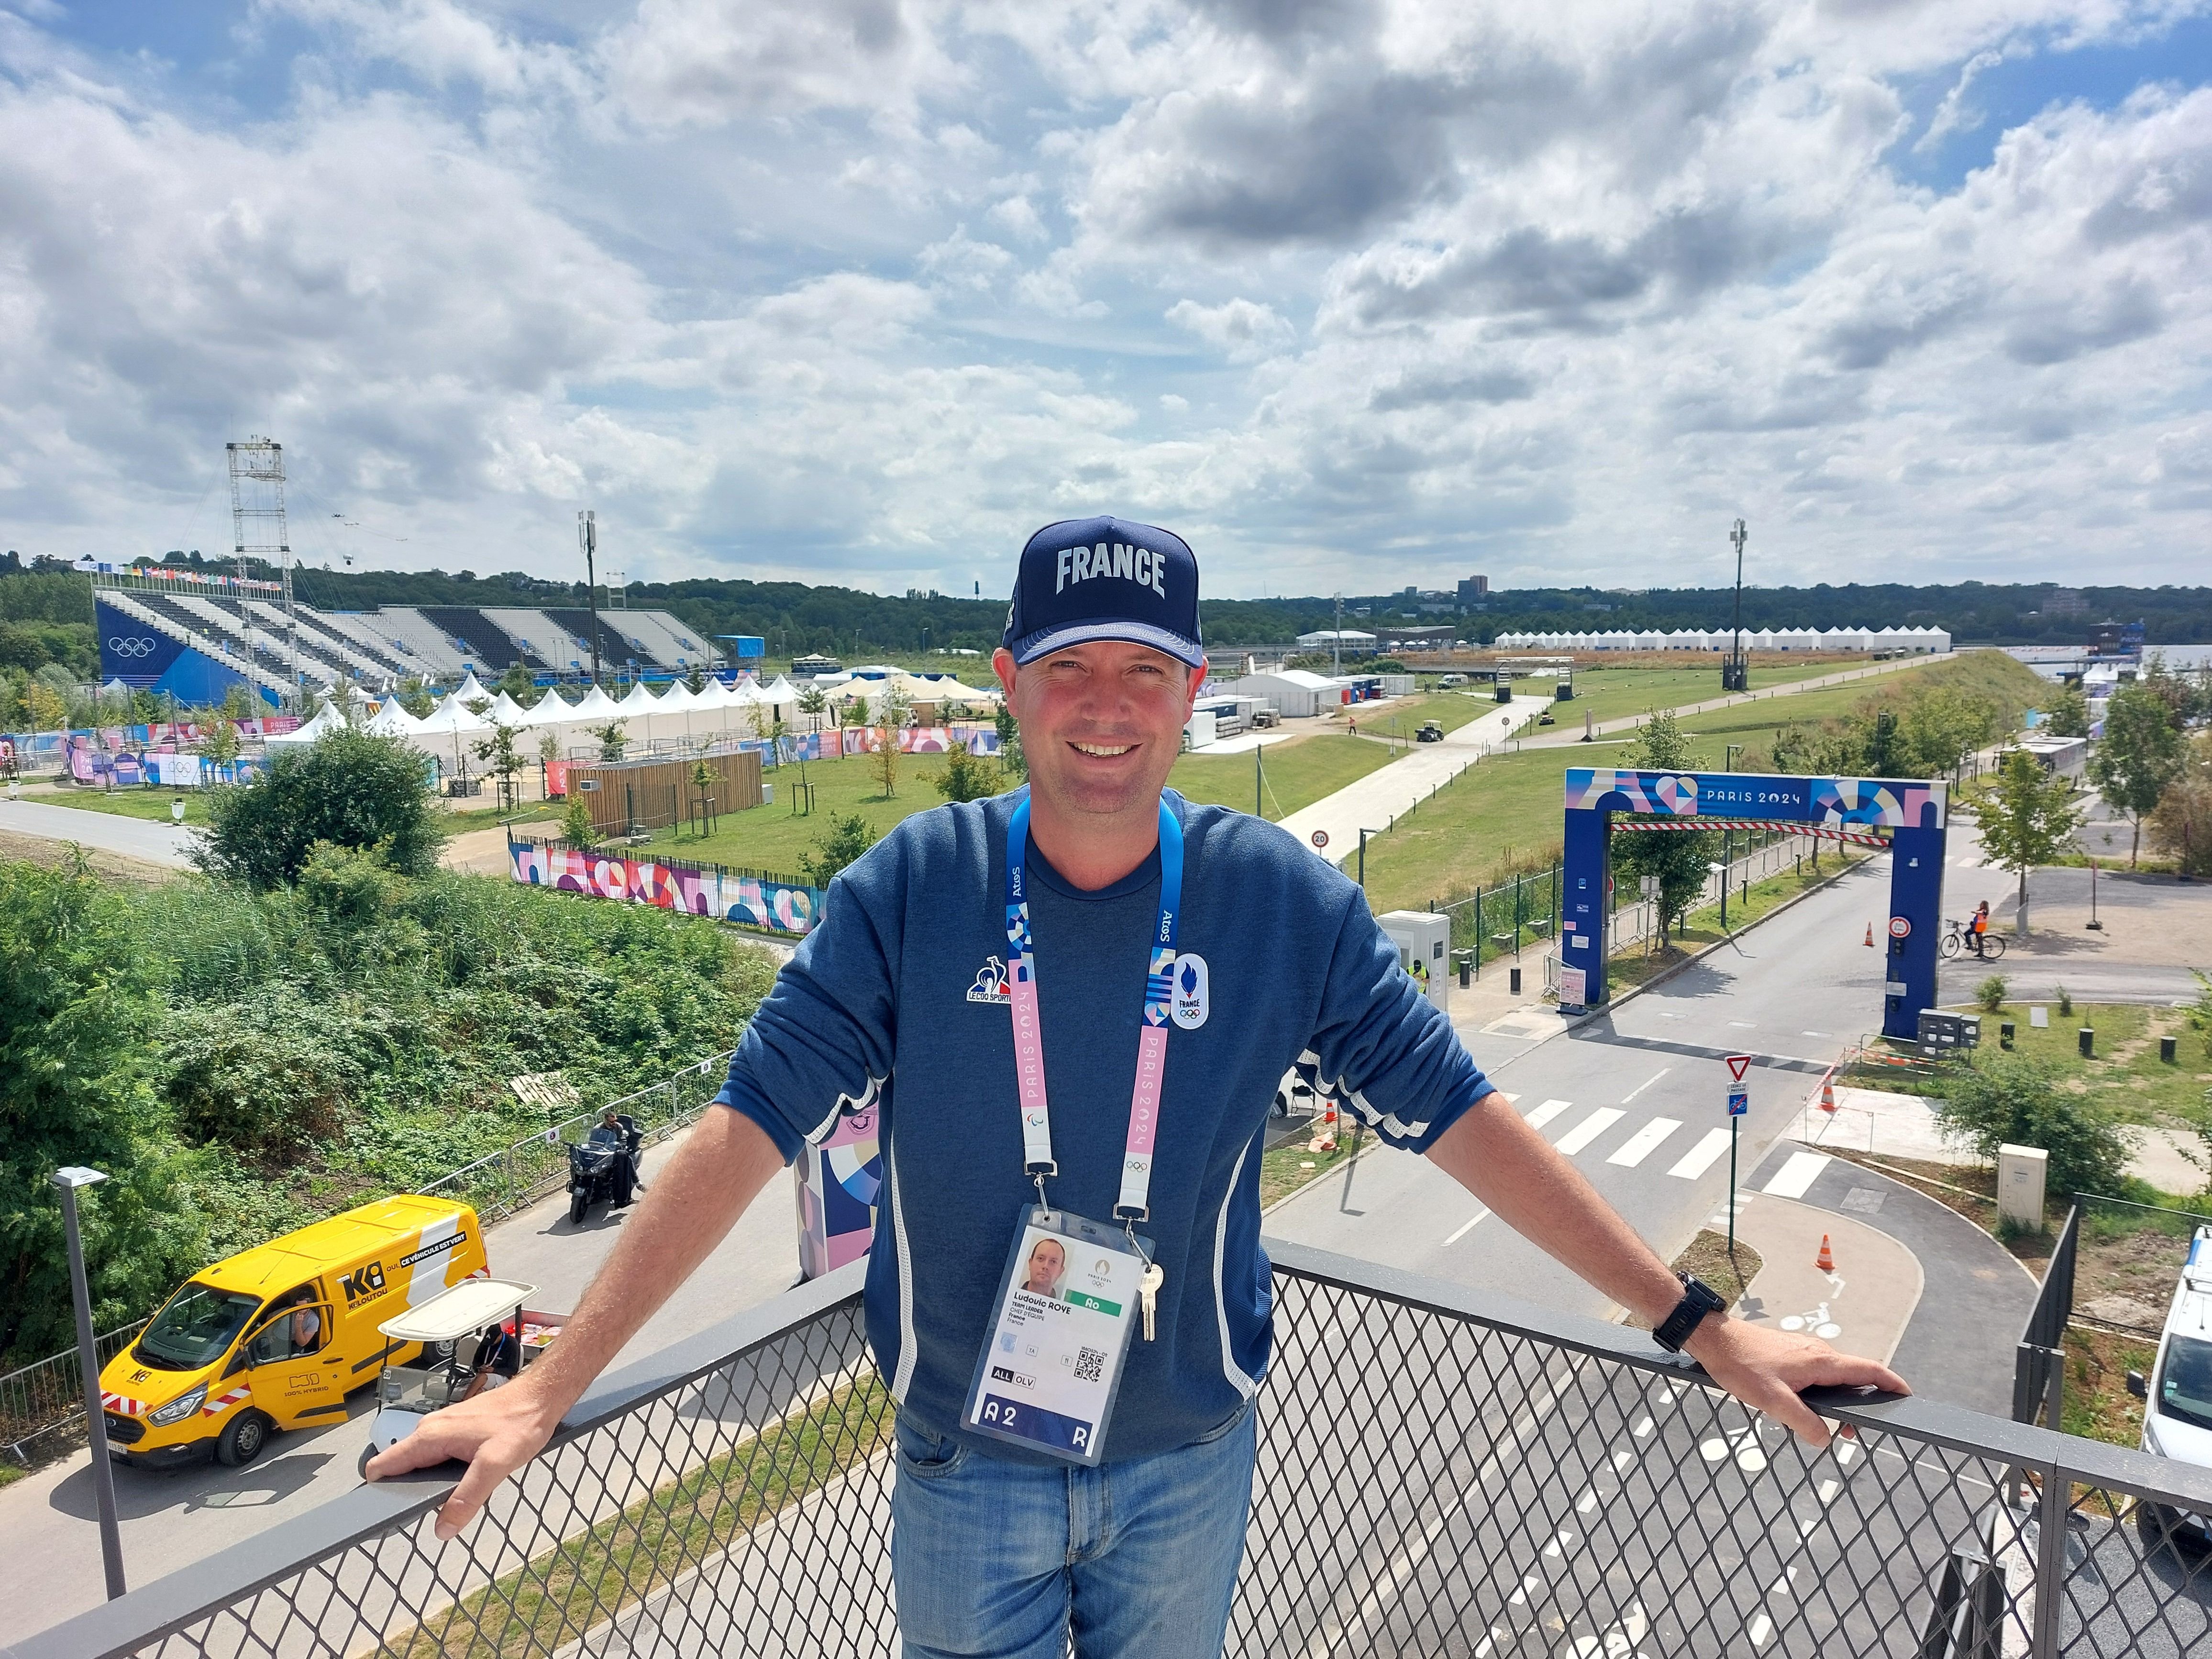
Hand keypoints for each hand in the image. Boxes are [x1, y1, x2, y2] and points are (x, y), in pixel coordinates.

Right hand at [363, 1379, 564, 1540]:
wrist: (540, 1396)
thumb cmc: (520, 1423)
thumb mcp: (495, 1465)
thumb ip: (468, 1498)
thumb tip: (442, 1529)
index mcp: (430, 1436)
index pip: (383, 1464)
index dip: (377, 1490)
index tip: (380, 1513)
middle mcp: (430, 1430)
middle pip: (401, 1467)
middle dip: (404, 1492)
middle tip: (419, 1517)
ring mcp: (443, 1429)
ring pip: (421, 1463)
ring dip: (426, 1484)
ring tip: (442, 1504)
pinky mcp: (457, 1431)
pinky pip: (437, 1457)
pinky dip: (441, 1474)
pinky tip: (460, 1485)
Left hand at [1681, 1317, 1907, 1446]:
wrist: (1715, 1340)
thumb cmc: (1741, 1365)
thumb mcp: (1772, 1400)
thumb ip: (1802, 1422)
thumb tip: (1827, 1439)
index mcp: (1821, 1361)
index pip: (1869, 1369)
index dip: (1893, 1383)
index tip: (1908, 1397)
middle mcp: (1819, 1353)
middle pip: (1854, 1377)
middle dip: (1863, 1403)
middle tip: (1856, 1432)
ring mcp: (1805, 1352)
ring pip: (1834, 1378)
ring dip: (1839, 1401)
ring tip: (1831, 1426)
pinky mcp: (1792, 1355)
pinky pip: (1817, 1375)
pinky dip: (1823, 1393)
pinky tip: (1806, 1410)